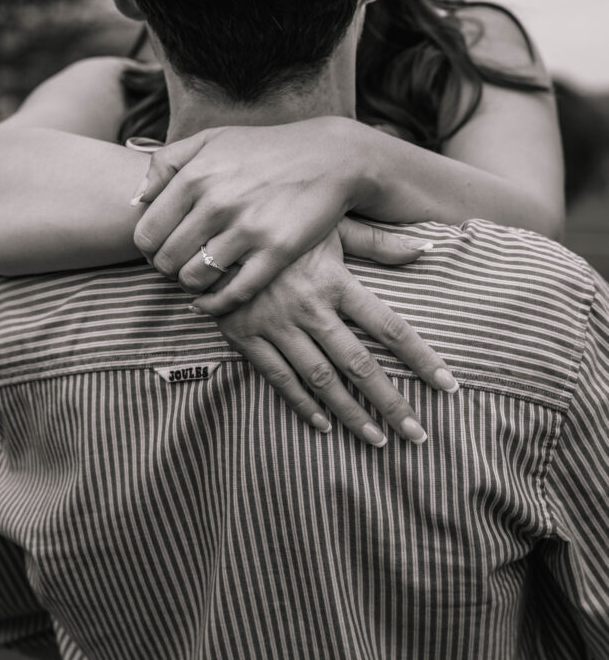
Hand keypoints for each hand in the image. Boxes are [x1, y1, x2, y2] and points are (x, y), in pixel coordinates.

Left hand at [132, 118, 424, 314]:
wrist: (329, 157)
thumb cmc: (264, 149)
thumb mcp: (212, 140)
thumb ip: (166, 163)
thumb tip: (135, 199)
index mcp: (195, 174)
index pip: (147, 233)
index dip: (148, 249)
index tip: (162, 249)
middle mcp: (218, 202)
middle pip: (166, 261)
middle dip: (168, 269)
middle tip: (181, 265)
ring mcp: (248, 228)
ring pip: (194, 280)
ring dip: (192, 285)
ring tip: (201, 276)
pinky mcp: (277, 251)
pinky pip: (233, 293)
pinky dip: (217, 303)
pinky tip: (215, 298)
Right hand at [207, 218, 456, 445]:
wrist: (213, 227)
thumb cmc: (282, 221)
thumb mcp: (331, 224)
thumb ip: (379, 241)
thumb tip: (426, 249)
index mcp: (336, 281)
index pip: (389, 327)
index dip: (421, 358)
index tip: (448, 385)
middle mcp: (310, 308)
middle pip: (359, 365)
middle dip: (391, 402)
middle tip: (419, 434)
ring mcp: (276, 325)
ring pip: (321, 379)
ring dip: (350, 413)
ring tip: (377, 440)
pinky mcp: (245, 335)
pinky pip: (278, 378)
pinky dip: (301, 404)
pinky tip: (322, 426)